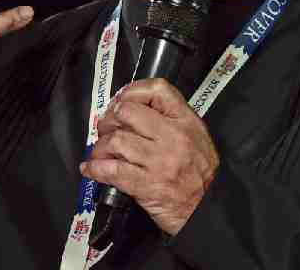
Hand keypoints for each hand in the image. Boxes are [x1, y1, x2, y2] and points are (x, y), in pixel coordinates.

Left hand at [81, 78, 219, 235]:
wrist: (207, 209)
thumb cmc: (200, 175)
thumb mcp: (197, 137)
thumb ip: (172, 119)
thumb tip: (135, 108)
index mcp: (186, 122)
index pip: (157, 90)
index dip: (132, 91)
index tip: (121, 100)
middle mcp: (172, 137)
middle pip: (127, 112)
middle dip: (109, 119)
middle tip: (107, 128)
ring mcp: (159, 161)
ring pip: (116, 140)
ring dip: (101, 147)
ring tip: (101, 152)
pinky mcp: (146, 184)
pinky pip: (112, 170)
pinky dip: (95, 168)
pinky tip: (91, 169)